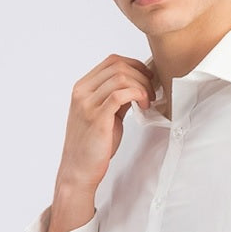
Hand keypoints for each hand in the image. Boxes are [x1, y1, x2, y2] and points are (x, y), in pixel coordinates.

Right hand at [56, 53, 156, 191]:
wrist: (79, 170)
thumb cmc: (93, 146)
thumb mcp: (104, 115)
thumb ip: (116, 99)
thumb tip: (136, 87)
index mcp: (82, 88)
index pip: (111, 61)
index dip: (135, 65)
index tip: (148, 77)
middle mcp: (82, 93)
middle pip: (118, 66)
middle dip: (142, 75)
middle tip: (152, 92)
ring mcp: (88, 104)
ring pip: (121, 77)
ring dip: (141, 86)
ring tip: (148, 101)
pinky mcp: (97, 118)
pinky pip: (120, 94)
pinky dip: (137, 94)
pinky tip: (143, 105)